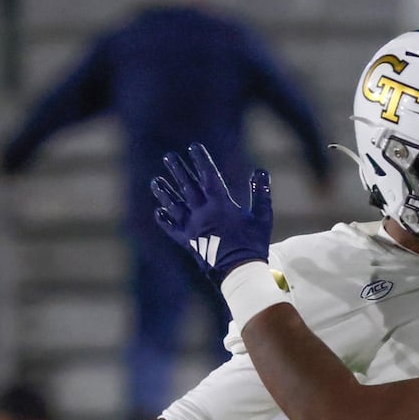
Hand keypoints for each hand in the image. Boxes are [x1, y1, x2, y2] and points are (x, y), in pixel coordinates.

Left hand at [151, 143, 272, 283]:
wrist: (239, 271)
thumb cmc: (253, 244)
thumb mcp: (263, 217)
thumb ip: (261, 193)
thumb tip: (261, 171)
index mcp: (220, 204)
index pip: (208, 175)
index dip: (201, 160)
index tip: (193, 147)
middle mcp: (202, 212)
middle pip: (187, 186)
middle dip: (178, 170)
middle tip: (169, 156)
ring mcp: (192, 227)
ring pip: (174, 205)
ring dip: (164, 192)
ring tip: (155, 181)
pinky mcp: (188, 242)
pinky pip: (172, 229)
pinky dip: (165, 220)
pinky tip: (159, 211)